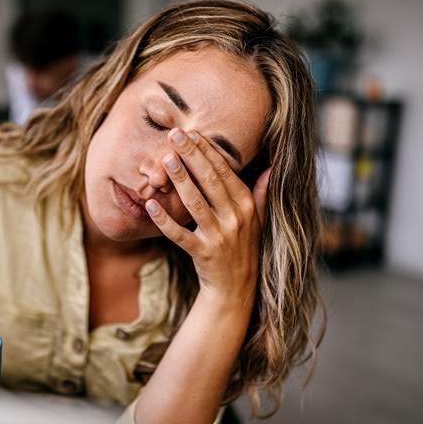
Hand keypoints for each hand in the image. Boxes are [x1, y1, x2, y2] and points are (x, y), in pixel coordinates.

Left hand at [145, 128, 270, 311]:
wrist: (236, 289)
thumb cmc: (244, 249)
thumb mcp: (259, 221)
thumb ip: (262, 194)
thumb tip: (272, 168)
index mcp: (247, 206)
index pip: (225, 172)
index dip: (209, 151)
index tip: (193, 133)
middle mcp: (235, 219)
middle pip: (210, 181)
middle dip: (192, 156)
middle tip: (175, 135)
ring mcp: (219, 237)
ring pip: (195, 203)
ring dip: (180, 180)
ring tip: (166, 159)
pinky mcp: (202, 254)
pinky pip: (180, 235)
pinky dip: (165, 220)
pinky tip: (150, 204)